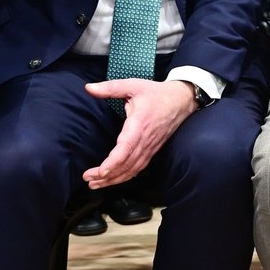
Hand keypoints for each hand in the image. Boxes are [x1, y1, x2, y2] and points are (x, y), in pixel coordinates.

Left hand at [82, 78, 198, 189]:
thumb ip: (110, 87)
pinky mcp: (152, 151)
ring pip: (132, 170)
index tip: (100, 171)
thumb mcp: (133, 85)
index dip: (114, 162)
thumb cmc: (156, 93)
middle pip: (126, 165)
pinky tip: (113, 180)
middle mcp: (146, 140)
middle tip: (87, 180)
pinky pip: (138, 168)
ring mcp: (150, 148)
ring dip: (114, 179)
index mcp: (139, 124)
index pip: (126, 148)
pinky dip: (125, 177)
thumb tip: (88, 88)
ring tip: (95, 184)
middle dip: (107, 176)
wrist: (182, 100)